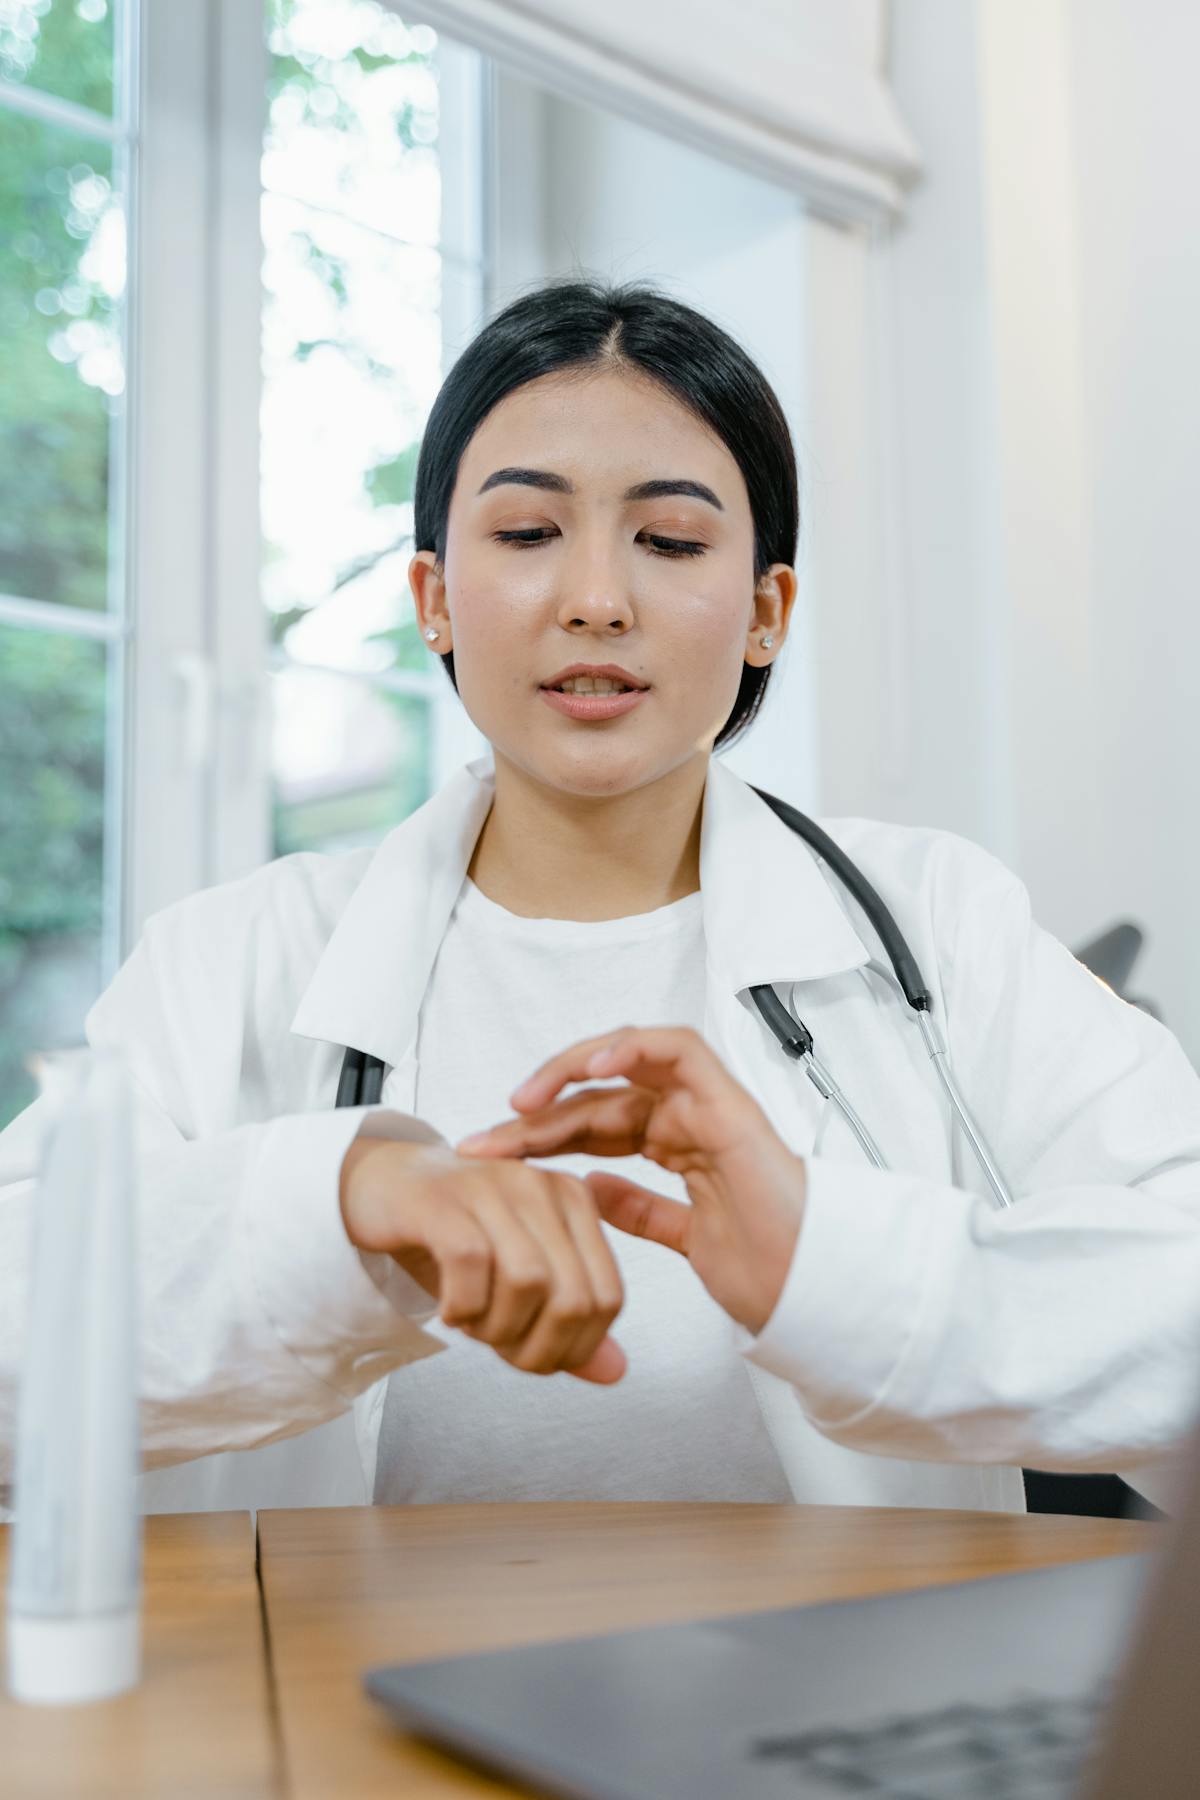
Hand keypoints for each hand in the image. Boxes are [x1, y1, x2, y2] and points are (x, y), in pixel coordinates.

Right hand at [339, 1138, 625, 1383]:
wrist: (387, 1186)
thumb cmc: (457, 1232)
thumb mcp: (519, 1279)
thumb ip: (566, 1322)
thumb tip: (614, 1371)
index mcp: (574, 1203)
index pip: (608, 1297)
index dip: (576, 1348)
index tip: (536, 1354)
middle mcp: (541, 1187)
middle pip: (573, 1298)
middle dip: (537, 1348)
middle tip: (500, 1347)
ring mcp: (492, 1187)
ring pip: (528, 1281)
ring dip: (497, 1328)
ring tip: (472, 1324)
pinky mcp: (442, 1199)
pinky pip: (471, 1264)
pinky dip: (462, 1306)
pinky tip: (450, 1310)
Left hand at [454, 1026, 805, 1335]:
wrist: (809, 1288)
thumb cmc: (763, 1268)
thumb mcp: (680, 1240)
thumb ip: (639, 1209)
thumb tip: (589, 1186)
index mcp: (676, 1146)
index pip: (595, 1126)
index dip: (540, 1136)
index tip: (491, 1156)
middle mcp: (688, 1119)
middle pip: (599, 1097)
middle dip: (538, 1113)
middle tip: (487, 1138)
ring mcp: (708, 1105)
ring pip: (628, 1063)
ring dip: (571, 1071)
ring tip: (525, 1101)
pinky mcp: (728, 1101)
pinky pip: (680, 1050)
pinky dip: (634, 1045)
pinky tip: (592, 1066)